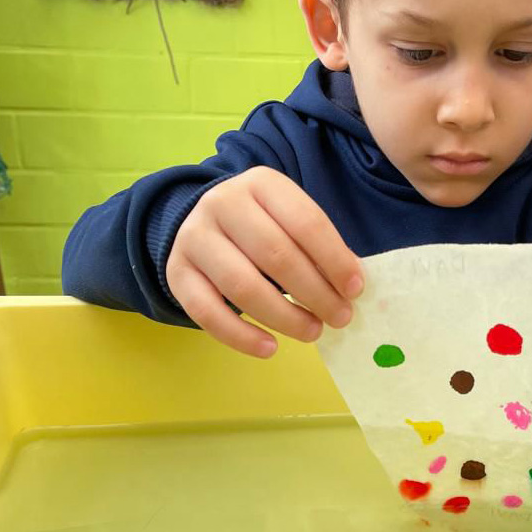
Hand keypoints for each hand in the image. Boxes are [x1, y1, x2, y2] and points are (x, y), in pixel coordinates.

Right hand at [166, 167, 363, 357]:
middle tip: (340, 317)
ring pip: (242, 286)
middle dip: (315, 292)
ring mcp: (194, 237)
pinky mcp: (177, 272)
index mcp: (262, 183)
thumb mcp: (290, 218)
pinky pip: (207, 312)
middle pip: (275, 255)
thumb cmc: (262, 223)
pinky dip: (241, 336)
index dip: (334, 259)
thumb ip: (319, 245)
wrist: (203, 220)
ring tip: (313, 332)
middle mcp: (223, 203)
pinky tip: (270, 348)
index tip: (355, 290)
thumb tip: (351, 284)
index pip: (305, 221)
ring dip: (284, 316)